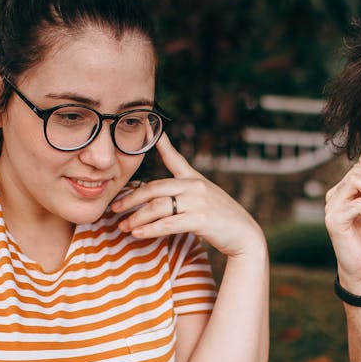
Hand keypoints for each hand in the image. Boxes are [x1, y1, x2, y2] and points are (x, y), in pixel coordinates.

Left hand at [110, 133, 264, 259]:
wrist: (245, 235)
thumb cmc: (222, 220)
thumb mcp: (206, 197)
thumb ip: (186, 191)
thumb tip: (163, 195)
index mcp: (194, 179)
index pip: (174, 157)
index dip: (160, 142)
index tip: (148, 126)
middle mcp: (195, 186)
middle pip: (154, 188)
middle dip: (131, 199)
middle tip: (115, 208)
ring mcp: (198, 201)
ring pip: (158, 207)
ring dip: (137, 218)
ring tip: (124, 227)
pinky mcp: (201, 219)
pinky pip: (168, 223)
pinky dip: (150, 229)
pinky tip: (138, 234)